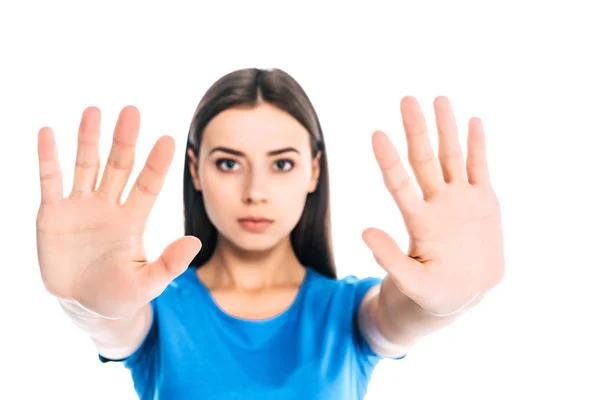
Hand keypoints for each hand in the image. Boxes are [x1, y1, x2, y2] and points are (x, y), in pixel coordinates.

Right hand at [36, 106, 200, 318]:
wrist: (85, 306)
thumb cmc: (120, 295)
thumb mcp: (148, 283)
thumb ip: (170, 264)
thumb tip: (196, 242)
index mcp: (134, 219)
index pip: (148, 185)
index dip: (156, 164)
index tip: (168, 140)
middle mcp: (109, 206)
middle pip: (118, 166)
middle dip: (124, 140)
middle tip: (131, 111)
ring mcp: (81, 207)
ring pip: (86, 166)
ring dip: (88, 139)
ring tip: (93, 111)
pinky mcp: (53, 214)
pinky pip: (50, 181)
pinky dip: (48, 158)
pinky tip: (47, 133)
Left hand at [362, 96, 503, 316]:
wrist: (463, 295)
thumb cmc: (433, 294)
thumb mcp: (412, 283)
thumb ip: (390, 258)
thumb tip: (364, 231)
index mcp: (418, 221)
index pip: (399, 183)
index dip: (388, 160)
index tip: (376, 134)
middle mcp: (436, 203)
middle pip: (424, 160)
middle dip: (416, 130)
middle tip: (406, 99)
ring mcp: (460, 201)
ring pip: (452, 157)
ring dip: (446, 129)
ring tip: (439, 99)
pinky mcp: (483, 203)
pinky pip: (480, 169)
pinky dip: (478, 146)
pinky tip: (473, 122)